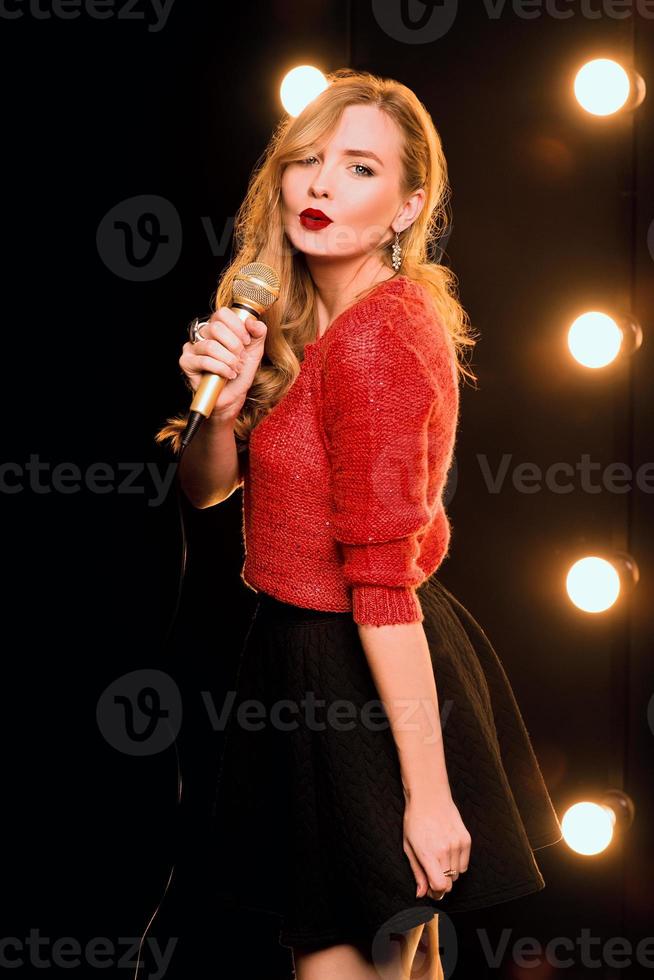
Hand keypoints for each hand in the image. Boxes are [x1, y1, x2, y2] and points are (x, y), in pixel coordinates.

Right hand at [179, 306, 266, 422]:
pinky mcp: (186, 362)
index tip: (246, 341)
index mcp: (217, 327)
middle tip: (240, 359)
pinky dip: (220, 369)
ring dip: (228, 360)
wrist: (233, 396)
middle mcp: (202, 334)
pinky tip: (227, 375)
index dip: (237, 327)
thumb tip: (252, 322)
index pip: (222, 313)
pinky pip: (204, 361)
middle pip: (216, 328)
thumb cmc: (240, 371)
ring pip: (210, 346)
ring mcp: (192, 348)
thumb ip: (258, 333)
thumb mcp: (255, 350)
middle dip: (234, 346)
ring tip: (235, 369)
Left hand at [403, 790, 470, 899]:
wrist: (429, 797)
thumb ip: (417, 872)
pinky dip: (458, 863)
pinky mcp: (467, 839)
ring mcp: (458, 844)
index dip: (435, 892)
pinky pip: (465, 864)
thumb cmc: (415, 821)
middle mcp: (445, 850)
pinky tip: (448, 851)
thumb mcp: (409, 847)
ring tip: (439, 857)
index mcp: (428, 854)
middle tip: (433, 872)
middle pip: (449, 883)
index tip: (430, 889)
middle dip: (441, 882)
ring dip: (449, 872)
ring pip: (457, 875)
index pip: (440, 887)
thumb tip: (421, 894)